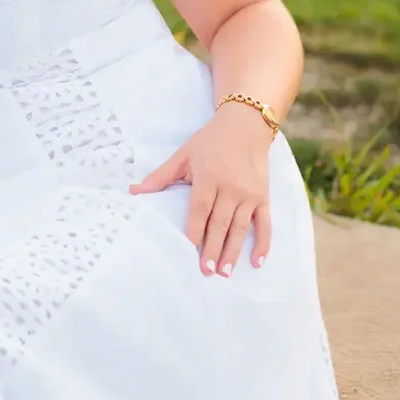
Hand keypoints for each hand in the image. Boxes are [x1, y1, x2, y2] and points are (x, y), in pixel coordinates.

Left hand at [129, 102, 273, 276]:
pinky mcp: (263, 197)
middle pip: (220, 223)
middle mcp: (231, 188)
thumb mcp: (183, 155)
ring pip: (241, 228)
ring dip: (233, 252)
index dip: (194, 231)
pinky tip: (257, 262)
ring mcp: (249, 194)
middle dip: (213, 249)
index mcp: (209, 178)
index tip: (188, 250)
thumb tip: (133, 191)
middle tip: (206, 272)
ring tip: (225, 273)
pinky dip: (263, 244)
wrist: (246, 125)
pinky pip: (265, 224)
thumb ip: (160, 176)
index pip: (200, 209)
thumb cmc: (210, 141)